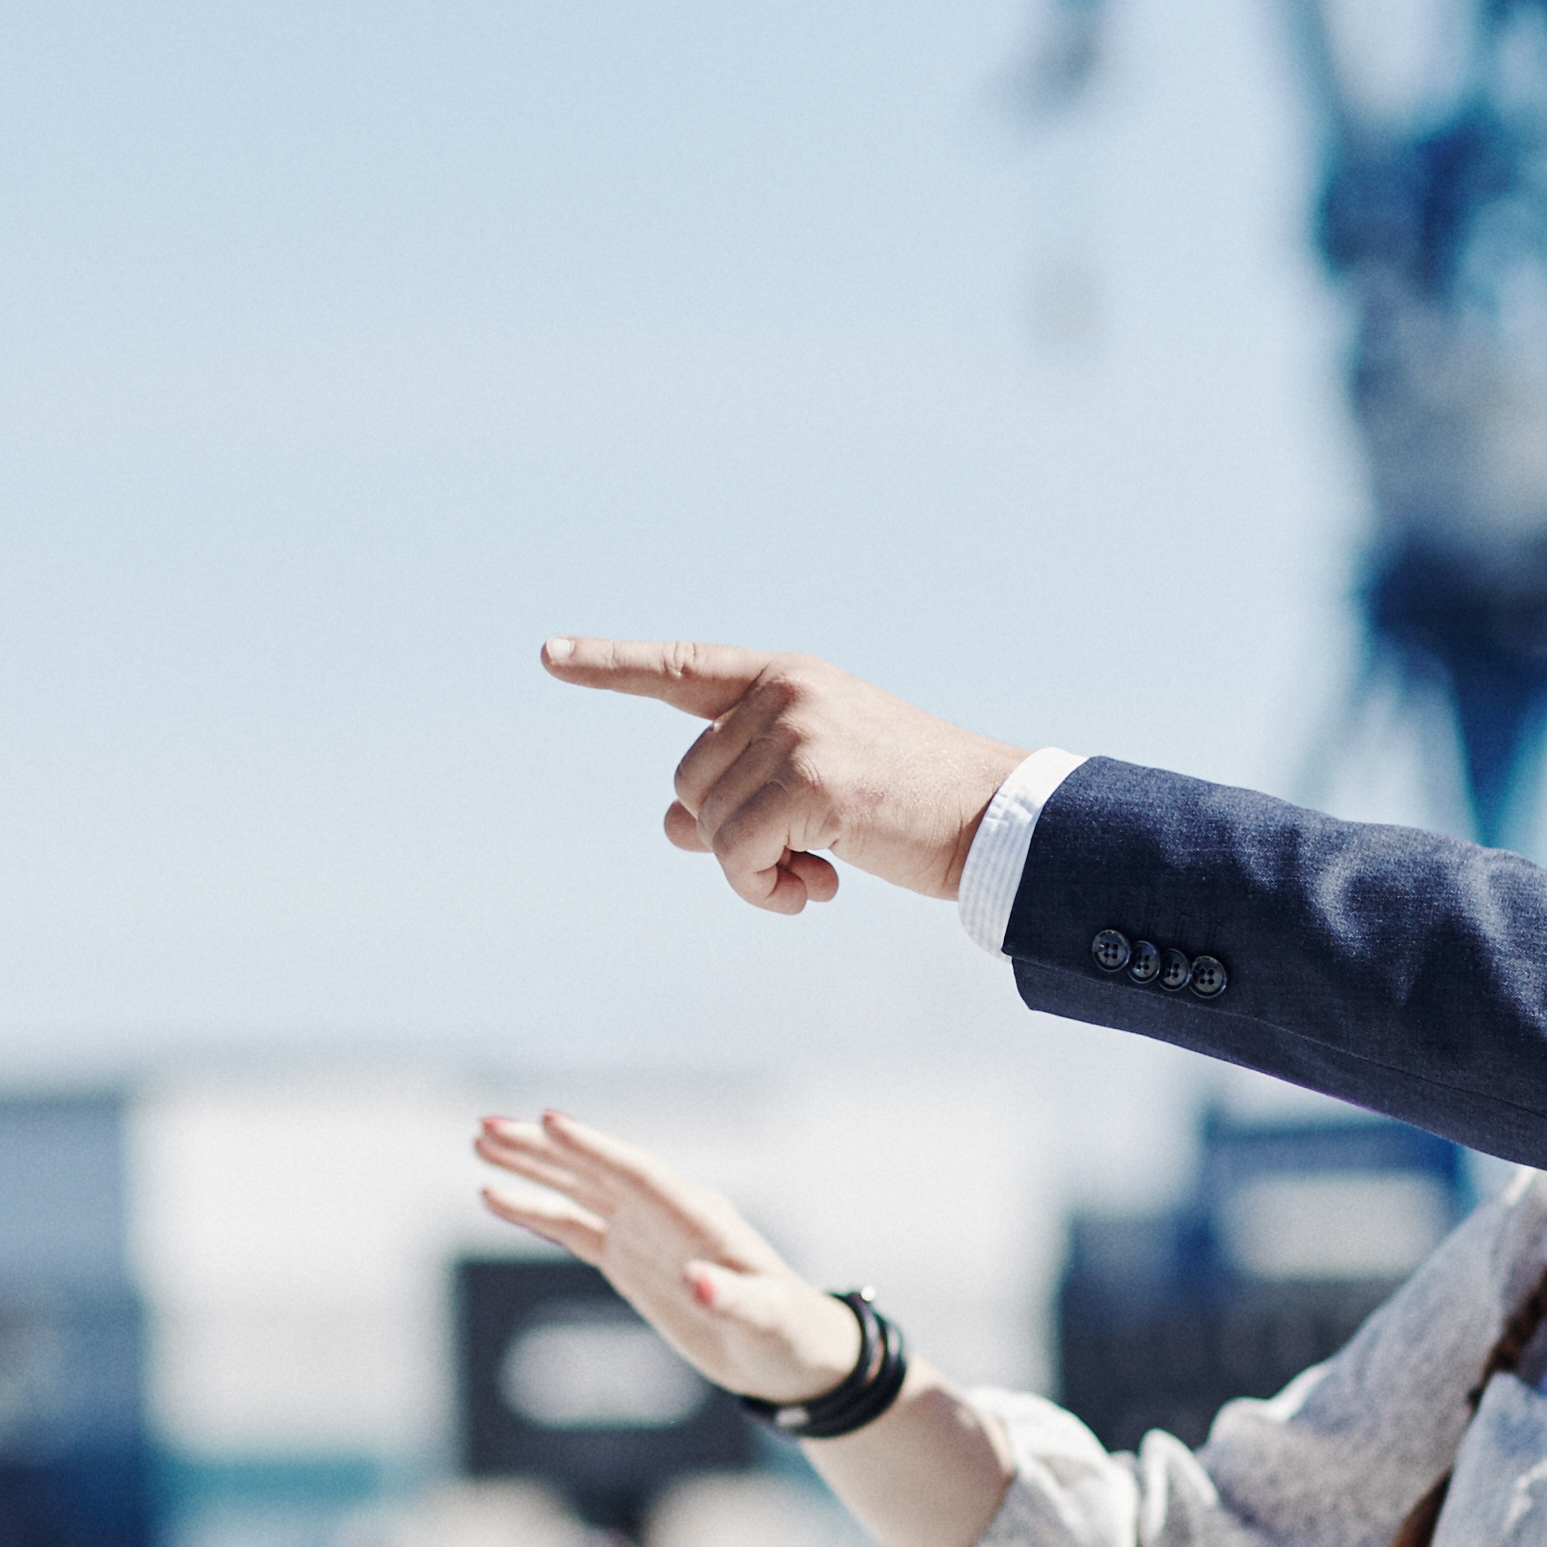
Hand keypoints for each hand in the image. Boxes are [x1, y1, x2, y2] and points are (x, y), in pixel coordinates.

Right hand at [471, 1111, 859, 1403]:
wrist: (788, 1353)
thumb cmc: (786, 1332)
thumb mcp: (766, 1320)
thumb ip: (732, 1298)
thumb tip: (696, 1282)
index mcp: (698, 1217)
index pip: (638, 1173)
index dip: (595, 1149)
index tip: (549, 1121)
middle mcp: (665, 1215)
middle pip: (595, 1171)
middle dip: (544, 1150)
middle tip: (488, 1127)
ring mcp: (643, 1234)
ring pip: (577, 1192)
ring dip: (531, 1169)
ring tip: (480, 1146)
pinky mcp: (629, 1261)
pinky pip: (573, 1230)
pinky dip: (536, 1212)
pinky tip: (496, 1196)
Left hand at [541, 638, 1026, 915]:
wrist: (995, 820)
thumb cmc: (911, 806)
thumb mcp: (818, 785)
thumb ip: (744, 790)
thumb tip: (670, 827)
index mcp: (787, 680)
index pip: (683, 670)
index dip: (612, 666)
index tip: (551, 656)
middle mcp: (784, 694)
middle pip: (689, 784)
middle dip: (730, 836)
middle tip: (803, 857)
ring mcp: (796, 732)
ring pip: (707, 827)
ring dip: (752, 870)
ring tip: (819, 872)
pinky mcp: (811, 783)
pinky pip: (737, 859)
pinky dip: (765, 890)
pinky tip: (820, 888)